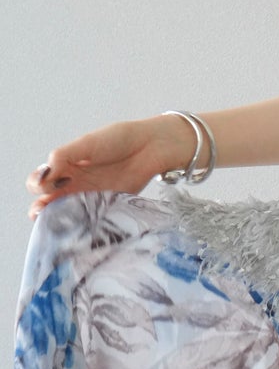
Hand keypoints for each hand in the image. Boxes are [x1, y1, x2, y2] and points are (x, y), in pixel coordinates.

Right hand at [24, 117, 193, 219]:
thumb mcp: (87, 144)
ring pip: (67, 214)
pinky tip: (78, 228)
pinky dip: (81, 226)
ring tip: (55, 224)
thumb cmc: (119, 139)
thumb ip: (64, 156)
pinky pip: (90, 220)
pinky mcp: (107, 207)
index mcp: (65, 166)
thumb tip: (45, 173)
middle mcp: (74, 183)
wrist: (151, 146)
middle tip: (41, 211)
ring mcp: (91, 197)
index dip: (37, 185)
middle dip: (41, 209)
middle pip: (49, 202)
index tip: (46, 184)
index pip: (40, 181)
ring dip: (58, 221)